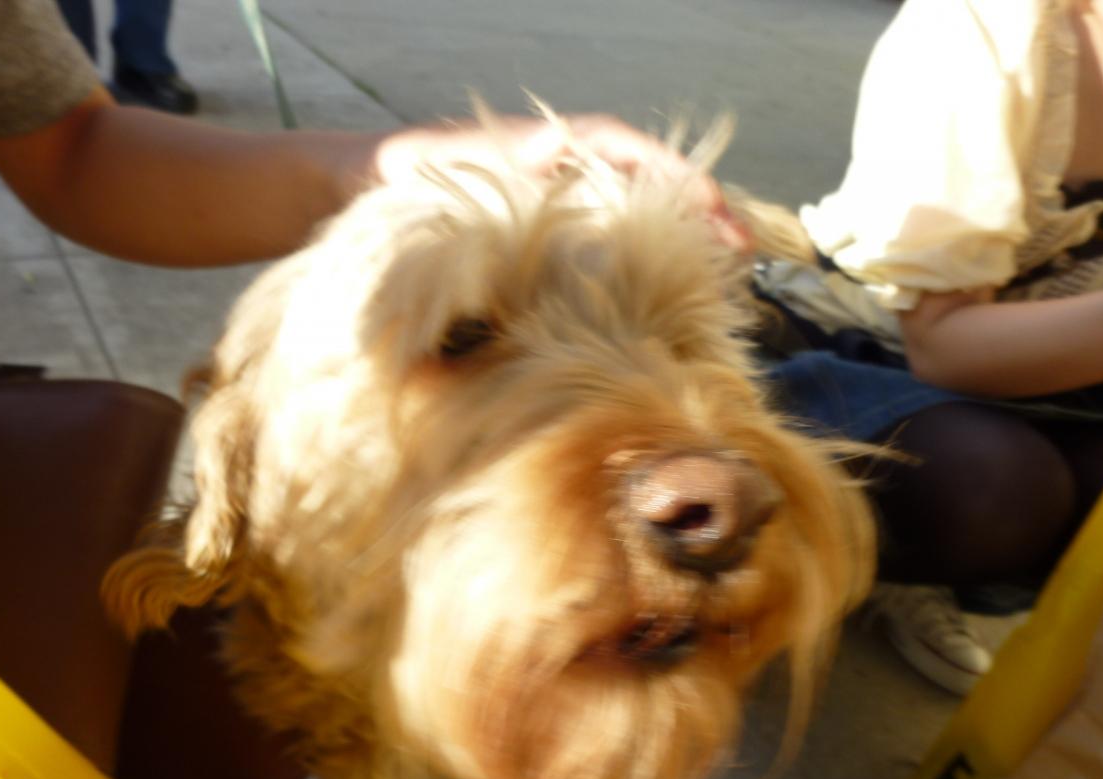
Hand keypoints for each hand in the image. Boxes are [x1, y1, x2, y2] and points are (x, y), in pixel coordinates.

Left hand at [369, 111, 751, 250]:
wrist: (357, 195)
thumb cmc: (397, 180)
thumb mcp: (440, 166)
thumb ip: (493, 163)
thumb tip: (556, 151)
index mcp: (548, 149)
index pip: (631, 152)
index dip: (679, 180)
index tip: (716, 211)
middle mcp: (564, 174)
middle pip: (651, 187)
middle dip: (701, 217)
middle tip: (745, 258)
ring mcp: (562, 211)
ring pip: (639, 223)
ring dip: (683, 247)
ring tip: (726, 283)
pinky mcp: (550, 246)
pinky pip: (611, 253)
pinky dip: (646, 271)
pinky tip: (668, 305)